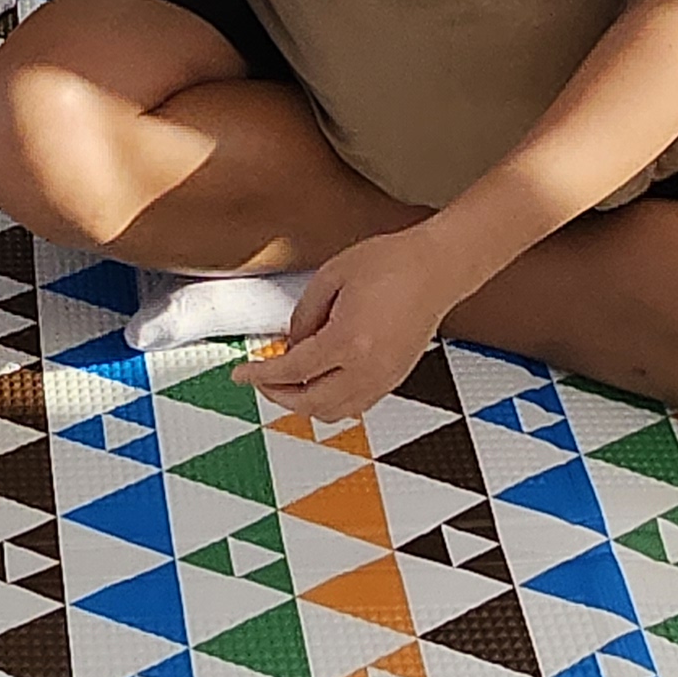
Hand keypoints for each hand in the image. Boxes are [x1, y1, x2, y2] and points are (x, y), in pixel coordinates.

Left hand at [233, 228, 466, 425]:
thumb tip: (290, 345)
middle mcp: (368, 368)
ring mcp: (384, 378)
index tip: (241, 373)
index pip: (292, 371)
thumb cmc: (391, 263)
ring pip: (334, 413)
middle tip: (260, 380)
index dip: (260, 375)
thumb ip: (303, 315)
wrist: (436, 268)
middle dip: (278, 395)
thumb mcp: (331, 276)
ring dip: (304, 405)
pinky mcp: (395, 378)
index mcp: (348, 341)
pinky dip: (331, 404)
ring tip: (286, 384)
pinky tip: (320, 384)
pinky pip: (356, 406)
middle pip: (310, 403)